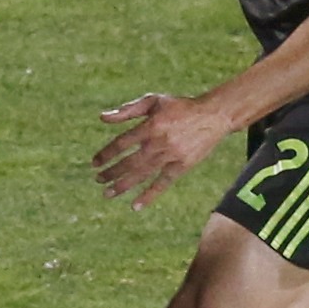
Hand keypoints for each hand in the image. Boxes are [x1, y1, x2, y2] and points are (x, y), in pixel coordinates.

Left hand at [91, 93, 230, 210]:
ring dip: (123, 186)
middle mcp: (159, 143)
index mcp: (151, 125)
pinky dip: (149, 195)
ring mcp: (171, 156)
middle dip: (111, 173)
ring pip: (142, 175)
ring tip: (107, 194)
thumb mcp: (153, 101)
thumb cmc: (180, 106)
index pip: (122, 143)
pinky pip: (162, 184)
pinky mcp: (182, 167)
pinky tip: (135, 206)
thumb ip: (127, 110)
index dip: (106, 154)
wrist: (213, 116)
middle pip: (129, 162)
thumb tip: (102, 118)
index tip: (95, 163)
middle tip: (97, 180)